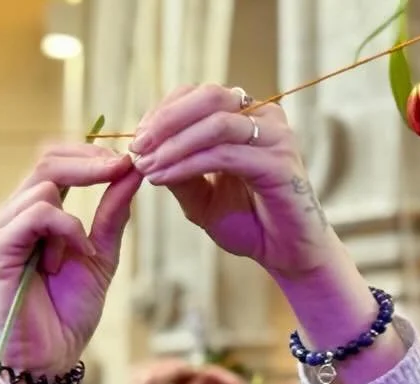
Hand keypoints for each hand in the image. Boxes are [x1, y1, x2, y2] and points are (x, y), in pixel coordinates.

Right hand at [0, 146, 142, 380]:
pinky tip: (69, 258)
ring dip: (74, 220)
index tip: (126, 162)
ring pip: (43, 187)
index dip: (89, 153)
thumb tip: (131, 169)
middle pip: (46, 163)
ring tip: (77, 255)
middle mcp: (8, 218)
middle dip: (90, 163)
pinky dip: (65, 231)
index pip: (52, 161)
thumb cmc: (70, 312)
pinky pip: (37, 215)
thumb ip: (112, 212)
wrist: (53, 355)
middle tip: (123, 169)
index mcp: (30, 215)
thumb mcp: (102, 253)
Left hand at [128, 359, 200, 383]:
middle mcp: (146, 371)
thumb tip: (204, 380)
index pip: (179, 368)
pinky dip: (170, 376)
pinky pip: (159, 370)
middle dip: (187, 371)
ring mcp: (141, 371)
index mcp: (153, 380)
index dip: (193, 371)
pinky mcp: (140, 374)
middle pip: (173, 364)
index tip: (205, 375)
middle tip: (199, 379)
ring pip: (167, 366)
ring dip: (179, 373)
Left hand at [131, 85, 341, 281]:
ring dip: (173, 144)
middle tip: (136, 146)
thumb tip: (144, 152)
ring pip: (216, 124)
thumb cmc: (246, 220)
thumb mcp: (199, 195)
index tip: (135, 138)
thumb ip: (177, 170)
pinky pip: (224, 155)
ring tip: (145, 166)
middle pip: (209, 97)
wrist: (283, 252)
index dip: (163, 111)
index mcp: (245, 117)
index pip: (199, 95)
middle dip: (166, 120)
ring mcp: (275, 137)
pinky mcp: (279, 162)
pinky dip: (186, 164)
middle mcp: (264, 118)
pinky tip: (161, 178)